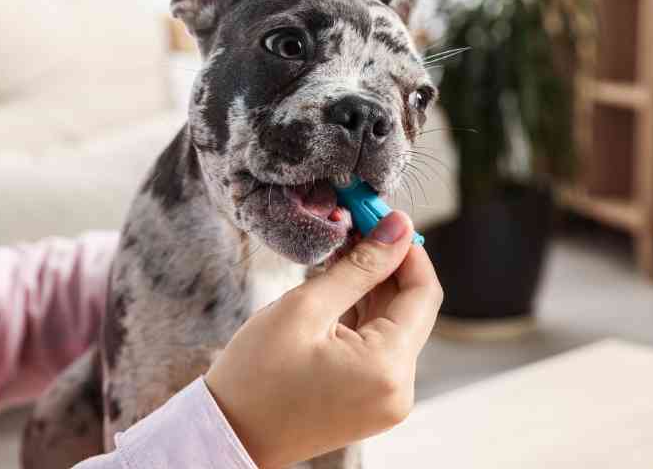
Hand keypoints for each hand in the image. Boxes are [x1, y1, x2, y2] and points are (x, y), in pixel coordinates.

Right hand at [205, 211, 442, 467]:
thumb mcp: (306, 307)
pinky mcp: (371, 401)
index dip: (407, 249)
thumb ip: (360, 266)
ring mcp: (387, 400)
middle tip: (359, 226)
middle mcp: (399, 389)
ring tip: (343, 252)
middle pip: (412, 309)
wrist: (228, 435)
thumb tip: (398, 227)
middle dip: (388, 264)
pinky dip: (364, 315)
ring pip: (395, 325)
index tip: (383, 217)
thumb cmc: (255, 376)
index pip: (424, 292)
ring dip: (374, 287)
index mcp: (388, 368)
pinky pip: (380, 347)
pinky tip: (340, 286)